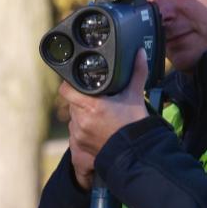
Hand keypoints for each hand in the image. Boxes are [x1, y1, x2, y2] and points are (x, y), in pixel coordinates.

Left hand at [60, 48, 149, 188]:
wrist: (136, 153)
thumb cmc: (135, 125)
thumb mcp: (135, 96)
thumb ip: (137, 73)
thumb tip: (139, 53)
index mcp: (91, 106)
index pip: (67, 89)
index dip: (70, 85)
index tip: (79, 84)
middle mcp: (81, 120)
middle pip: (72, 102)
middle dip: (82, 100)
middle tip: (97, 100)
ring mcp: (79, 134)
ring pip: (74, 117)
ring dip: (82, 115)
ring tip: (100, 116)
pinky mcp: (80, 145)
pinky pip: (76, 132)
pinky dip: (84, 128)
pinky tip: (99, 128)